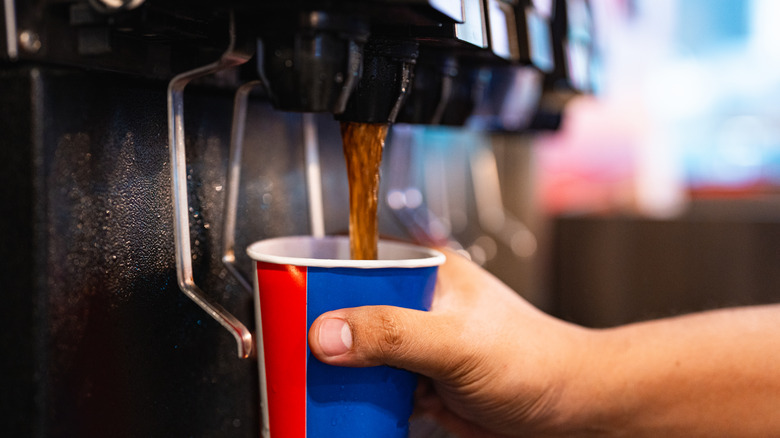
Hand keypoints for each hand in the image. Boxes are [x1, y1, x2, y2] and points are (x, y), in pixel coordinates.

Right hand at [308, 249, 593, 436]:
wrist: (567, 412)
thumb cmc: (534, 360)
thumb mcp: (456, 341)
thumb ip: (393, 334)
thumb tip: (326, 334)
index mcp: (424, 272)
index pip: (355, 256)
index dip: (315, 270)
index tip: (282, 294)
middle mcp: (416, 304)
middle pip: (347, 308)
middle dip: (320, 331)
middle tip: (289, 349)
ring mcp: (417, 344)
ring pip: (358, 351)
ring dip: (336, 370)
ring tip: (309, 382)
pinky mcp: (421, 381)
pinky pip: (375, 386)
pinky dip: (358, 398)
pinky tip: (347, 407)